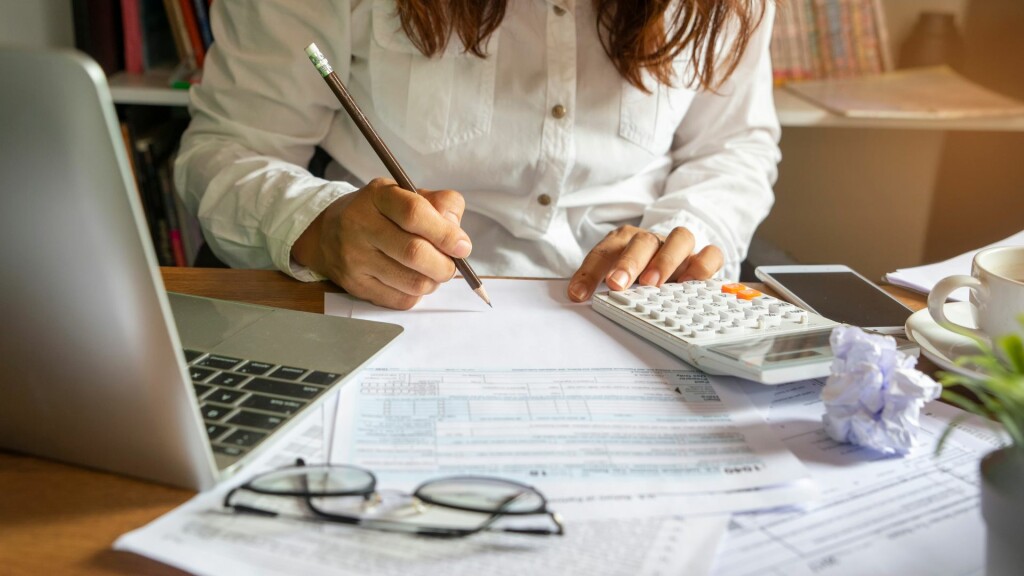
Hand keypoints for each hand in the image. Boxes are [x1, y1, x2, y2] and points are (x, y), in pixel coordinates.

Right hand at [292, 178, 471, 309]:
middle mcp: (360, 225)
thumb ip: (440, 205)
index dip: (445, 233)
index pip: (414, 214)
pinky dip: (417, 294)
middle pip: (414, 253)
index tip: (463, 247)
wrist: (329, 234)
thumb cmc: (381, 213)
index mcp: (378, 196)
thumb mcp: (408, 195)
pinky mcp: (355, 285)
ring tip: (432, 271)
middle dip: (444, 264)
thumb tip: (458, 237)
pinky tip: (412, 280)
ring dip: (433, 281)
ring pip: (412, 282)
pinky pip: (401, 300)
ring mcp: (355, 258)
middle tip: (451, 265)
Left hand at [567, 225, 722, 301]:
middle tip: (617, 283)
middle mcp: (653, 240)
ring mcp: (679, 247)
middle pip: (642, 241)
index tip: (578, 294)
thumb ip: (599, 284)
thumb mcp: (614, 276)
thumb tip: (578, 298)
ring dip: (665, 260)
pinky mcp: (703, 257)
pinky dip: (703, 265)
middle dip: (628, 263)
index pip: (604, 251)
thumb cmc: (638, 271)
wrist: (671, 257)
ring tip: (653, 283)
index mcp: (624, 241)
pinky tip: (690, 283)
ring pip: (680, 238)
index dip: (589, 272)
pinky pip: (711, 253)